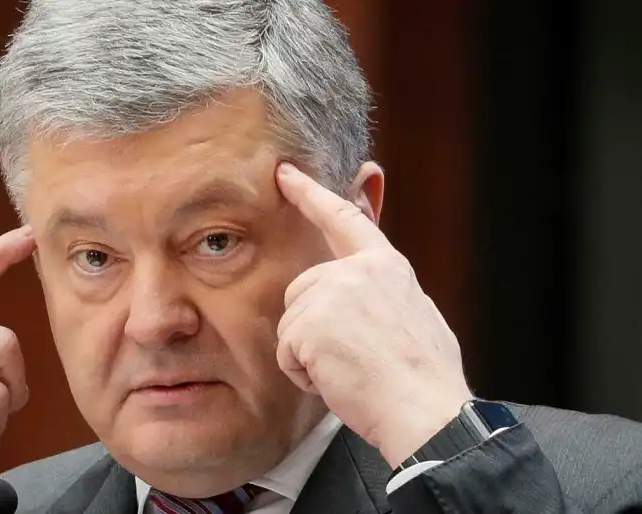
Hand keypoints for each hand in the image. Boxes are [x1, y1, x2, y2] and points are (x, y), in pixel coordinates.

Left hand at [274, 163, 471, 467]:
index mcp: (385, 266)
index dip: (312, 194)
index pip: (343, 218)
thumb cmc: (423, 376)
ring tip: (351, 370)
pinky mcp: (307, 324)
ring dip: (310, 355)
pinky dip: (303, 375)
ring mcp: (329, 294)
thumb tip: (364, 295)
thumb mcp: (413, 313)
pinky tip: (336, 381)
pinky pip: (286, 353)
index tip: (286, 173)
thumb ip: (381, 291)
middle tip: (353, 357)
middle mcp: (355, 271)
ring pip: (291, 324)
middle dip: (313, 327)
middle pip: (301, 291)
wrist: (425, 411)